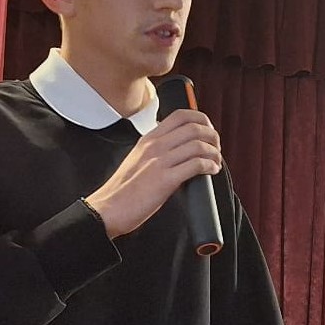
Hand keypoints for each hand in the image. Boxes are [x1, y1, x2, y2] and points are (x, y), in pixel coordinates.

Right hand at [84, 109, 220, 238]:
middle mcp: (155, 146)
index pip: (180, 115)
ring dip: (214, 153)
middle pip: (194, 127)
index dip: (201, 119)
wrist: (108, 209)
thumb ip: (156, 150)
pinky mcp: (165, 180)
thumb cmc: (123, 190)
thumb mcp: (138, 159)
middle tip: (216, 148)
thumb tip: (179, 150)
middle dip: (212, 136)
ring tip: (216, 162)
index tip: (208, 130)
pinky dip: (210, 166)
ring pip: (198, 145)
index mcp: (148, 139)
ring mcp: (160, 161)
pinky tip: (212, 171)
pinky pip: (196, 165)